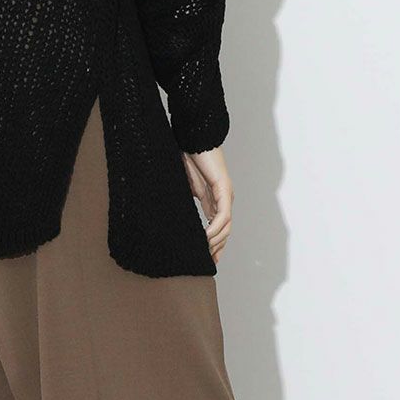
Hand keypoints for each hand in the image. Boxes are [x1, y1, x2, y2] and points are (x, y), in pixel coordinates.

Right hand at [183, 143, 231, 261]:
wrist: (193, 138)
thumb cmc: (187, 157)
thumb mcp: (184, 186)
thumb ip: (185, 200)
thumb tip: (173, 216)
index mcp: (214, 198)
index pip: (218, 225)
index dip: (215, 242)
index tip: (208, 257)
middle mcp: (223, 198)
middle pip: (225, 229)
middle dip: (218, 247)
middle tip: (209, 262)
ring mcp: (225, 194)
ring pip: (226, 225)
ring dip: (217, 241)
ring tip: (205, 252)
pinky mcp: (223, 188)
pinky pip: (222, 215)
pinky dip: (215, 228)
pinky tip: (207, 238)